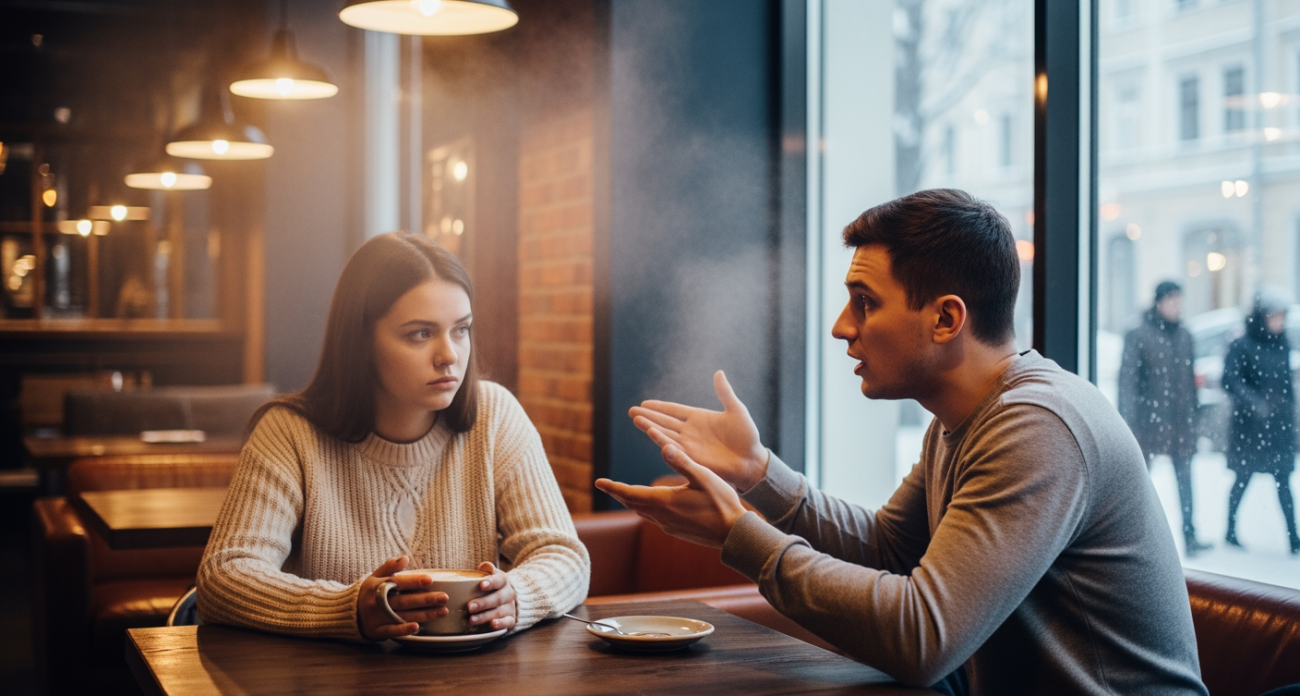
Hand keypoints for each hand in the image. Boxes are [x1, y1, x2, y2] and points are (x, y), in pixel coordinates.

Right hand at [357, 556, 448, 640]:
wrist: (345, 613)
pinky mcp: (377, 631)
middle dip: (425, 599)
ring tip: (442, 611)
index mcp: (378, 586)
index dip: (414, 581)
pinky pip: (391, 631)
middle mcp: (378, 602)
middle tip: (444, 597)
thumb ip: (389, 567)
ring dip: (424, 615)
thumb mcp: (374, 577)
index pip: (398, 583)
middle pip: (405, 601)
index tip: (430, 580)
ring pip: (403, 616)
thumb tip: (405, 558)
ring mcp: (378, 618)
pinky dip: (403, 630)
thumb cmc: (366, 593)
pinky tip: (417, 627)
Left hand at [468, 562, 516, 630]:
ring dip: (485, 616)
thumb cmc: (494, 586)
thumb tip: (483, 566)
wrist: (510, 597)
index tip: (482, 585)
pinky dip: (501, 623)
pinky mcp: (511, 618)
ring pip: (499, 612)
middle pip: (497, 598)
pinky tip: (492, 624)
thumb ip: (487, 570)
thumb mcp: (493, 574)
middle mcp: (508, 594)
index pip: (499, 580)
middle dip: (483, 603)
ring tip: (471, 619)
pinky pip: (508, 622)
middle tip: (470, 606)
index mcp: (503, 581)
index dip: (491, 582)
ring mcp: (510, 607)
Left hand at [595, 441, 747, 548]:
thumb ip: (683, 462)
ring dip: (631, 502)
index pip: (631, 493)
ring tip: (624, 493)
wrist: (734, 534)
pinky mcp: (677, 532)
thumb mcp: (704, 477)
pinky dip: (645, 510)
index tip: (598, 482)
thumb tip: (664, 446)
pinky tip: (651, 506)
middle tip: (606, 486)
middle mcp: (662, 516)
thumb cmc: (723, 503)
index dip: (613, 487)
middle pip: (633, 504)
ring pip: (643, 513)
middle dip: (619, 493)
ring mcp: (669, 526)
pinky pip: (654, 519)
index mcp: (665, 501)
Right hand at [628, 370, 769, 491]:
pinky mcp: (692, 456)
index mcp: (698, 418)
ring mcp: (689, 444)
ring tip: (635, 419)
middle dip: (648, 416)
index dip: (659, 406)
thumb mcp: (736, 410)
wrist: (751, 460)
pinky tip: (651, 432)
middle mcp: (690, 431)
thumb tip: (719, 373)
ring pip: (665, 433)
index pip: (673, 410)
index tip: (644, 403)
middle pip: (664, 421)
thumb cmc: (746, 436)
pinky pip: (674, 447)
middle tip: (631, 411)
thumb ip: (725, 393)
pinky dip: (662, 440)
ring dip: (650, 426)